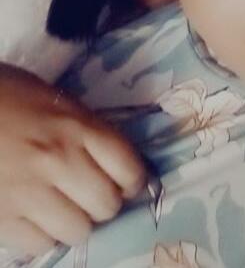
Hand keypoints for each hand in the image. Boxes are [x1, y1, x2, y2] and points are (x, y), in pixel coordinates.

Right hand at [0, 62, 146, 256]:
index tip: (127, 181)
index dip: (134, 180)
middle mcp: (58, 160)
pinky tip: (37, 216)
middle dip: (105, 202)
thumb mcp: (54, 99)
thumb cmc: (7, 96)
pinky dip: (44, 235)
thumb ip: (85, 128)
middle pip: (107, 205)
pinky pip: (41, 244)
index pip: (129, 168)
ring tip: (64, 207)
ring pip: (79, 231)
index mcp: (75, 125)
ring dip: (76, 221)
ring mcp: (28, 192)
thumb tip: (111, 159)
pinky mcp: (2, 218)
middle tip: (92, 194)